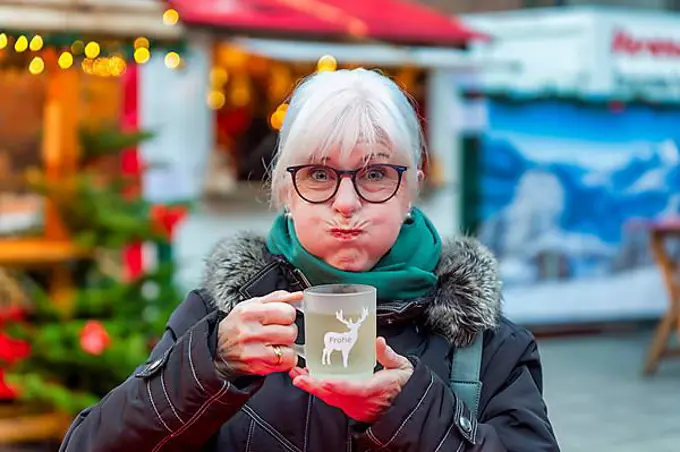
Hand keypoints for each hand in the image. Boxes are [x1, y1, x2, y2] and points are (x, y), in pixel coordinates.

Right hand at [216, 290, 302, 375]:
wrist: (217, 351)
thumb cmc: (236, 326)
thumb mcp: (251, 305)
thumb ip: (276, 298)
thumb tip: (298, 296)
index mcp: (249, 312)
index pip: (287, 312)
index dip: (287, 315)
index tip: (281, 318)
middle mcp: (250, 332)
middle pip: (291, 331)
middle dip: (287, 331)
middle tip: (276, 332)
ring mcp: (254, 352)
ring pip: (291, 348)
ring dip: (287, 346)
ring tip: (274, 343)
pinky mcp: (258, 367)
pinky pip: (287, 362)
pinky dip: (285, 359)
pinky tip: (274, 354)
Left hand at [290, 337, 413, 422]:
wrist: (407, 406)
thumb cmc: (404, 385)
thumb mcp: (401, 367)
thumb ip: (387, 354)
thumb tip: (378, 341)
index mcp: (375, 391)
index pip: (354, 389)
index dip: (338, 386)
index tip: (323, 381)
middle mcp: (363, 402)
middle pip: (335, 396)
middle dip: (315, 386)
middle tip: (298, 377)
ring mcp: (356, 407)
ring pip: (331, 399)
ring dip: (313, 388)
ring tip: (298, 376)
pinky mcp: (352, 408)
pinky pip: (333, 400)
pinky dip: (320, 391)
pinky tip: (310, 381)